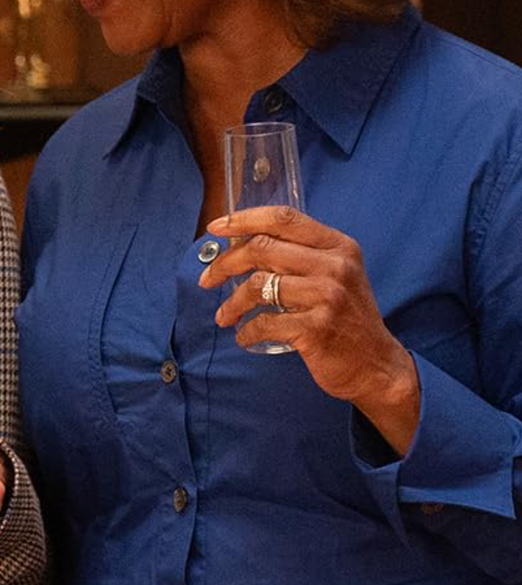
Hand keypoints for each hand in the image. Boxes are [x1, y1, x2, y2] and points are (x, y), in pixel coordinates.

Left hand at [202, 205, 421, 451]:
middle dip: (225, 263)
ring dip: (232, 302)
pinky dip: (246, 331)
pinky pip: (264, 322)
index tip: (215, 227)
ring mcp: (328, 296)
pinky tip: (244, 336)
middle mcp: (336, 266)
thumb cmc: (345, 317)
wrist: (376, 365)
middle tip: (207, 280)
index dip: (244, 219)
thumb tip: (238, 244)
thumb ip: (297, 256)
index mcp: (338, 246)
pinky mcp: (318, 328)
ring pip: (258, 286)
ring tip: (224, 315)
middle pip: (262, 248)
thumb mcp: (333, 275)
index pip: (284, 218)